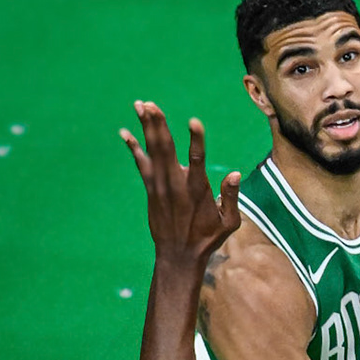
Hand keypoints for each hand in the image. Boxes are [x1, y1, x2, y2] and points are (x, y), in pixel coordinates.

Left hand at [119, 103, 240, 275]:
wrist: (178, 255)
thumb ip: (231, 197)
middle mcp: (176, 184)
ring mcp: (160, 186)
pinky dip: (133, 147)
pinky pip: (141, 164)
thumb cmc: (207, 238)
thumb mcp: (229, 223)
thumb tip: (234, 173)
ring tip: (140, 105)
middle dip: (158, 125)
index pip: (198, 160)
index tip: (194, 121)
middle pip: (166, 149)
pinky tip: (124, 132)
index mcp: (198, 190)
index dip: (196, 140)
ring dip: (146, 127)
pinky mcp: (151, 190)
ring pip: (152, 151)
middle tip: (150, 104)